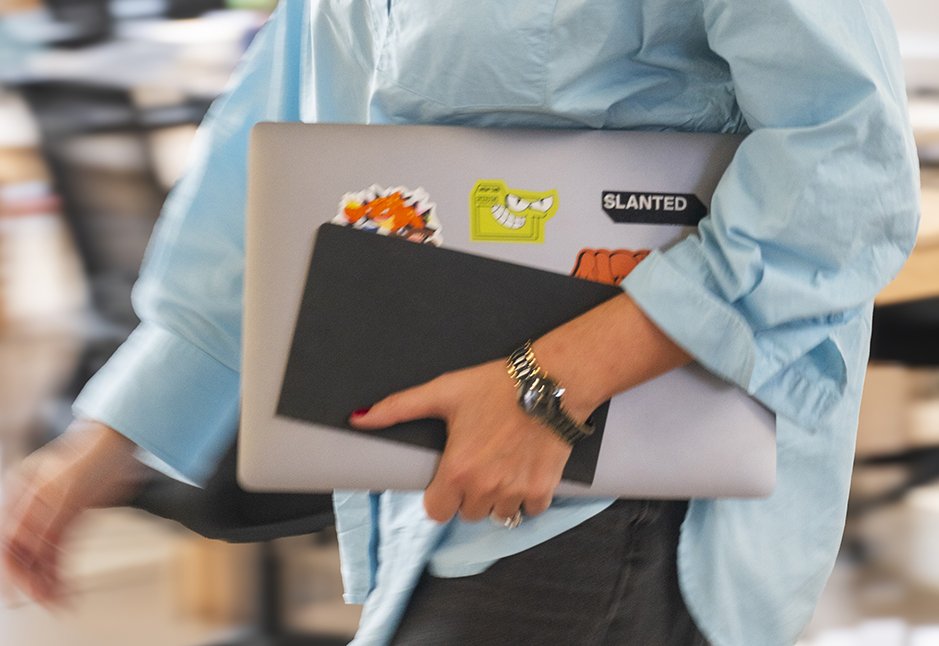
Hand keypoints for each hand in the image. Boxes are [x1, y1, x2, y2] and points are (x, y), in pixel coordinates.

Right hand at [1, 421, 145, 605]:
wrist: (117, 441)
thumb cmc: (93, 453)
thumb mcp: (66, 487)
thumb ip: (46, 517)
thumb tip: (29, 547)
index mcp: (21, 494)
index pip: (9, 541)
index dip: (15, 571)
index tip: (27, 593)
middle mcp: (30, 506)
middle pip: (23, 551)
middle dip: (34, 580)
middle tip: (49, 601)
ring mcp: (49, 513)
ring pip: (41, 555)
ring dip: (48, 580)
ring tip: (61, 601)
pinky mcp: (69, 518)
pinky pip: (58, 550)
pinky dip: (60, 569)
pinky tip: (66, 587)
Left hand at [348, 294, 691, 524]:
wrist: (550, 383)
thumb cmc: (495, 386)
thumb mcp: (442, 393)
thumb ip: (397, 408)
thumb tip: (358, 418)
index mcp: (457, 470)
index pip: (437, 512)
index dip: (440, 496)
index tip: (450, 478)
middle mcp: (485, 487)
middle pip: (468, 514)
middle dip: (470, 495)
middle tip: (478, 465)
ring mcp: (516, 491)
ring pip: (499, 516)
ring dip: (498, 499)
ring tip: (501, 467)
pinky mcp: (543, 489)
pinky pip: (529, 511)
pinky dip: (526, 498)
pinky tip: (523, 471)